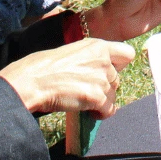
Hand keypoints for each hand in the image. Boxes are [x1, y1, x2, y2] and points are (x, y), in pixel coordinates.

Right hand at [0, 37, 134, 115]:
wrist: (32, 80)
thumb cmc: (44, 66)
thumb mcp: (73, 52)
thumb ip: (91, 58)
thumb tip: (100, 71)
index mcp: (97, 45)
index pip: (128, 54)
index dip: (119, 65)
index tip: (107, 73)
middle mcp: (103, 59)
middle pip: (118, 79)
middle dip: (106, 87)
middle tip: (88, 91)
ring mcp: (101, 78)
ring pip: (114, 96)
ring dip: (102, 101)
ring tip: (85, 102)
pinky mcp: (97, 96)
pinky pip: (109, 110)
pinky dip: (100, 114)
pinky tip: (87, 112)